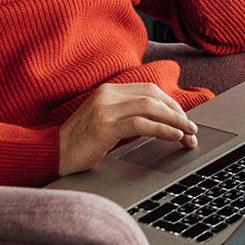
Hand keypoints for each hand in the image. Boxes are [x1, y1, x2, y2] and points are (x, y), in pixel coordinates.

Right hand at [57, 82, 196, 175]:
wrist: (53, 154)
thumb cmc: (80, 143)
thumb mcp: (105, 122)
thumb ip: (127, 116)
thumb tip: (160, 122)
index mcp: (108, 90)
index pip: (149, 90)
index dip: (171, 103)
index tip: (184, 118)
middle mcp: (108, 94)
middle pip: (153, 96)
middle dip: (177, 112)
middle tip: (192, 128)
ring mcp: (105, 109)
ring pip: (151, 107)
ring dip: (175, 121)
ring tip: (188, 134)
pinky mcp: (105, 126)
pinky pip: (142, 124)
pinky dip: (162, 129)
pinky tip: (174, 137)